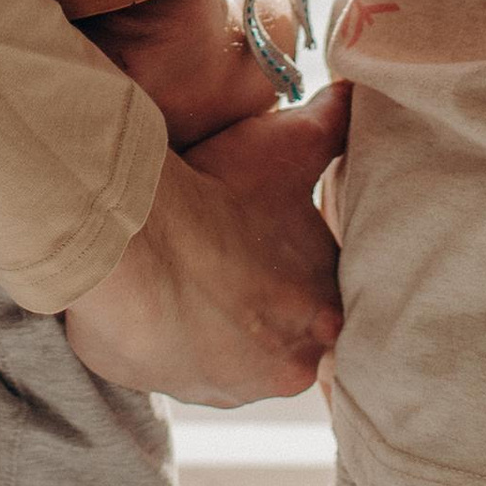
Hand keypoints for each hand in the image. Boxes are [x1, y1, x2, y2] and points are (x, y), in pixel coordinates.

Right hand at [63, 87, 347, 403]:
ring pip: (230, 352)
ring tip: (188, 272)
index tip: (264, 237)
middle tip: (226, 255)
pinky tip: (160, 295)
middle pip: (280, 332)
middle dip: (259, 299)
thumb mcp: (287, 145)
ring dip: (214, 321)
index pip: (324, 296)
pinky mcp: (173, 391)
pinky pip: (179, 365)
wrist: (130, 238)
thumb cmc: (217, 192)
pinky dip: (171, 336)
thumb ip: (332, 124)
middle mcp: (288, 366)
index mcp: (326, 314)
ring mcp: (229, 387)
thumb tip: (354, 94)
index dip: (294, 262)